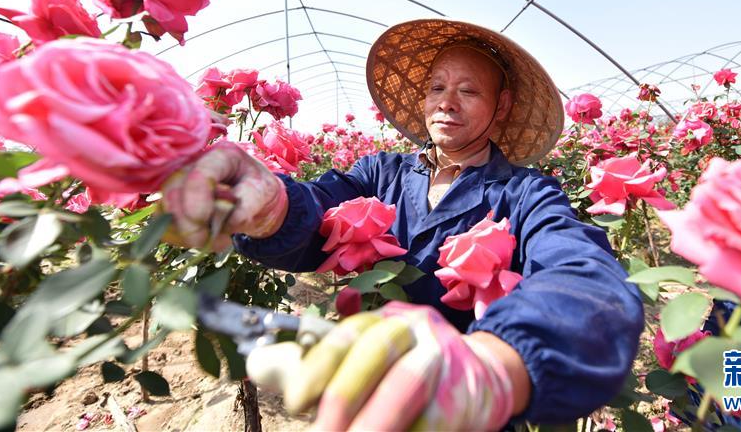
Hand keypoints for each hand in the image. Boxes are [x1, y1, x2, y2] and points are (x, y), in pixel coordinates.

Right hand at [159, 141, 287, 250]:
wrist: (254, 200)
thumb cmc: (259, 189)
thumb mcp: (266, 191)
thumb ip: (250, 202)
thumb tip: (229, 221)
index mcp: (222, 156)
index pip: (200, 173)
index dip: (196, 199)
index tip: (203, 221)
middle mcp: (194, 164)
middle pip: (174, 191)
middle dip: (188, 223)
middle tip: (210, 241)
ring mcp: (180, 182)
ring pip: (164, 209)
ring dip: (185, 233)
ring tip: (215, 240)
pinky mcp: (172, 202)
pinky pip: (163, 223)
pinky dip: (179, 238)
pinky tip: (202, 240)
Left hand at [245, 302, 515, 431]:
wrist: (484, 377)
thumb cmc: (403, 371)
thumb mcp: (360, 359)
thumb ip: (309, 365)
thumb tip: (257, 363)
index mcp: (383, 319)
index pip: (347, 333)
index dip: (317, 364)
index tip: (295, 402)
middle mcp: (414, 331)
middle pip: (376, 351)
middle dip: (343, 396)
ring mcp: (444, 362)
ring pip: (404, 389)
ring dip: (374, 423)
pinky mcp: (466, 397)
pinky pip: (429, 423)